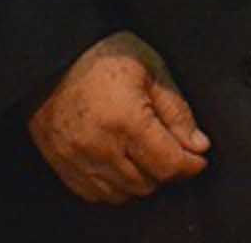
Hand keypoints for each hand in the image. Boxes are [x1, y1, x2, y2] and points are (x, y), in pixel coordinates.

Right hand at [28, 31, 208, 204]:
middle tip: (171, 149)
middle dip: (166, 170)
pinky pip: (95, 194)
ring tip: (144, 153)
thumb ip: (177, 110)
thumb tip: (197, 145)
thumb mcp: (151, 68)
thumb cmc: (102, 55)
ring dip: (141, 180)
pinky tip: (120, 162)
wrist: (53, 56)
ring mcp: (77, 159)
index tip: (197, 158)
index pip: (169, 165)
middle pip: (148, 184)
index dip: (191, 165)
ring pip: (123, 194)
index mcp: (125, 120)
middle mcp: (100, 146)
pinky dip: (114, 186)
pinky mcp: (62, 165)